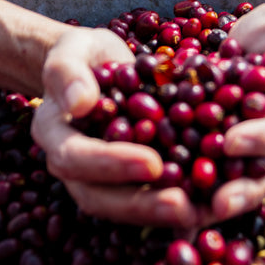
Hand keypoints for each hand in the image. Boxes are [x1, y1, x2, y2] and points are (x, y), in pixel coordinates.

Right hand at [30, 26, 199, 228]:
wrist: (94, 64)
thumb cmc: (83, 54)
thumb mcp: (73, 50)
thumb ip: (68, 73)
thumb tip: (80, 103)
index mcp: (53, 134)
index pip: (76, 158)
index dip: (112, 164)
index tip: (152, 163)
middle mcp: (73, 165)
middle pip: (100, 197)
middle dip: (141, 205)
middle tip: (181, 205)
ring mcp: (98, 178)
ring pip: (125, 206)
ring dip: (162, 213)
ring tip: (200, 212)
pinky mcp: (128, 179)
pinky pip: (149, 197)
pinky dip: (180, 204)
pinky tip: (211, 205)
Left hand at [204, 4, 264, 223]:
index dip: (264, 139)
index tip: (233, 141)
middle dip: (244, 190)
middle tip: (216, 204)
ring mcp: (264, 151)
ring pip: (246, 183)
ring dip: (220, 202)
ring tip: (191, 217)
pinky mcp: (236, 151)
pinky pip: (221, 174)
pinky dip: (199, 191)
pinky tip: (173, 207)